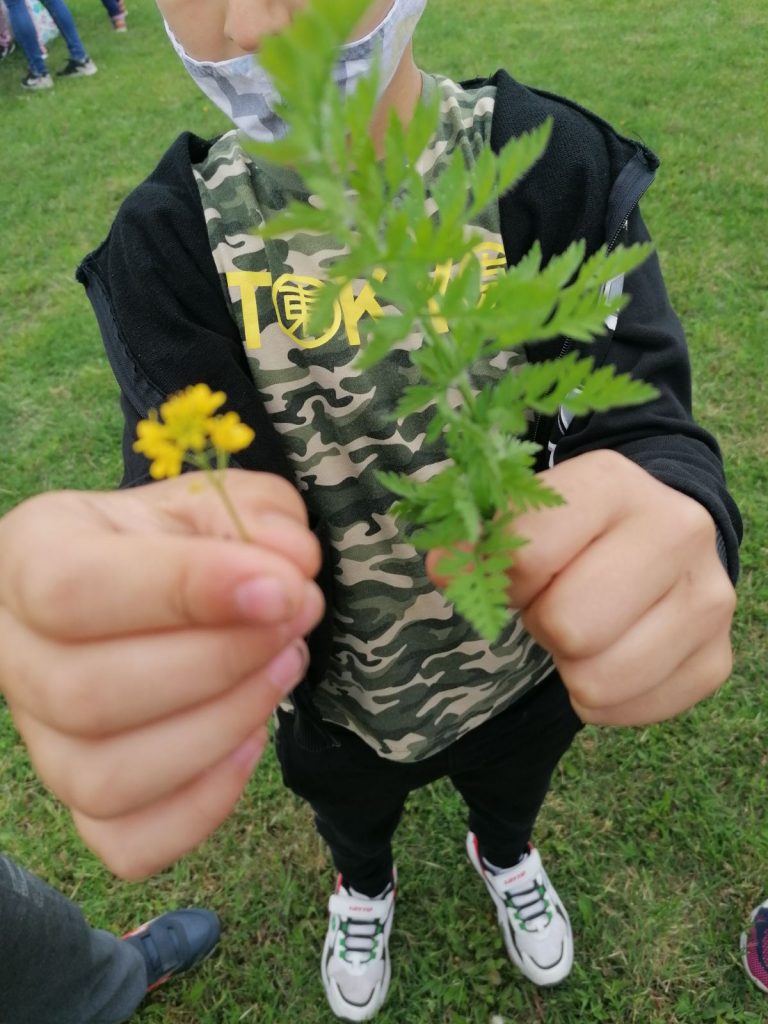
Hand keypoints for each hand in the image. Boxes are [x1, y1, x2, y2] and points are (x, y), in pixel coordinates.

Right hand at [0, 471, 323, 878]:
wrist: (155, 584)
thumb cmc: (181, 539)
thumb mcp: (219, 500)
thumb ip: (258, 515)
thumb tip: (291, 566)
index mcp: (31, 555)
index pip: (75, 588)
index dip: (184, 592)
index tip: (282, 588)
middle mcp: (13, 653)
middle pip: (88, 693)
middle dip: (220, 664)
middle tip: (294, 622)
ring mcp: (41, 739)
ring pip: (104, 778)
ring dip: (221, 728)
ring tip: (283, 668)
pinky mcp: (83, 802)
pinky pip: (128, 843)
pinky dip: (204, 805)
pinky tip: (251, 740)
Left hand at [428, 450, 735, 726]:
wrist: (655, 533)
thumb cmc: (571, 528)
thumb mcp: (522, 513)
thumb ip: (474, 537)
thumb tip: (445, 568)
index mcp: (613, 484)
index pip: (527, 558)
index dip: (503, 580)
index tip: (514, 574)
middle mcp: (677, 531)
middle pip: (569, 626)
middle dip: (544, 623)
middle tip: (553, 605)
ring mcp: (708, 597)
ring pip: (598, 679)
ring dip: (571, 665)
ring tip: (584, 627)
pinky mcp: (717, 657)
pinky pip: (628, 712)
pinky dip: (603, 697)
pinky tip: (610, 654)